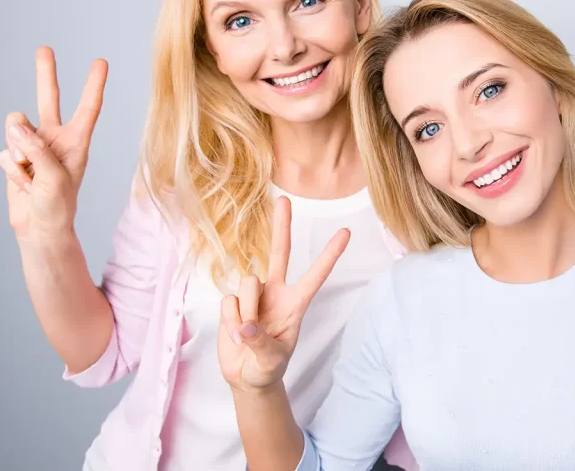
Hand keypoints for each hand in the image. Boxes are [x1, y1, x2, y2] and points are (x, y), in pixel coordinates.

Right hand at [0, 46, 107, 239]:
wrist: (39, 228)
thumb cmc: (58, 206)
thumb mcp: (54, 178)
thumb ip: (36, 149)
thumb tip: (16, 124)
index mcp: (77, 142)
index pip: (88, 108)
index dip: (93, 85)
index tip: (101, 62)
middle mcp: (55, 138)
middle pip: (49, 99)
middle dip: (45, 74)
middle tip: (44, 48)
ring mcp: (33, 146)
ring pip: (15, 129)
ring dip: (18, 153)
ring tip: (30, 176)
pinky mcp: (14, 156)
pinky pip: (4, 153)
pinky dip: (11, 170)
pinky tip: (22, 184)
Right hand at [218, 196, 350, 392]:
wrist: (246, 377)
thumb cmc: (267, 368)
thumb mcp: (270, 362)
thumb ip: (260, 343)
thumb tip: (245, 325)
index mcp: (296, 304)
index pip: (316, 275)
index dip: (330, 254)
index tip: (346, 232)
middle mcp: (276, 292)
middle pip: (280, 252)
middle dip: (281, 225)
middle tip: (284, 198)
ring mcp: (253, 295)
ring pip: (248, 282)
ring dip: (246, 309)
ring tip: (247, 335)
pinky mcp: (232, 302)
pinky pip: (228, 301)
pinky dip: (229, 320)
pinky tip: (234, 333)